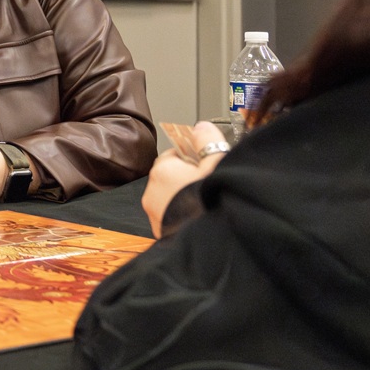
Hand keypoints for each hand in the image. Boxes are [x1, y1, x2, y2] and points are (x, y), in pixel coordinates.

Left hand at [141, 121, 226, 237]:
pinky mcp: (160, 234)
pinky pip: (171, 218)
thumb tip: (201, 127)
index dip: (191, 157)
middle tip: (208, 183)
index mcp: (162, 171)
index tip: (204, 162)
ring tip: (206, 203)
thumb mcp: (217, 162)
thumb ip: (208, 140)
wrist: (212, 242)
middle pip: (170, 177)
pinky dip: (182, 217)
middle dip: (187, 179)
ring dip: (183, 199)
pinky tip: (200, 218)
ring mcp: (154, 215)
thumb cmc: (213, 201)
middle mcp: (152, 193)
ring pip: (169, 199)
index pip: (172, 155)